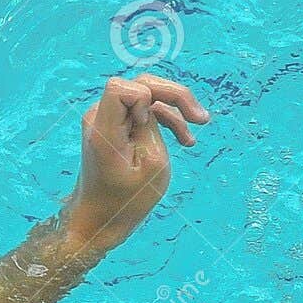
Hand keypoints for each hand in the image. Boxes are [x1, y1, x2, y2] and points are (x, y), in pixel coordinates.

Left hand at [64, 75, 208, 253]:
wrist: (100, 218)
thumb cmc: (126, 200)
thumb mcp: (152, 165)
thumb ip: (153, 127)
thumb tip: (153, 105)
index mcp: (105, 130)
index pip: (122, 88)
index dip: (145, 98)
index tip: (148, 126)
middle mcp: (100, 117)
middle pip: (140, 85)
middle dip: (173, 96)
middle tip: (201, 118)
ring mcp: (106, 119)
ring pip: (146, 97)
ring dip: (174, 113)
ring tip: (193, 138)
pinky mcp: (115, 125)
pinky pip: (143, 112)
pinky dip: (164, 121)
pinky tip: (185, 139)